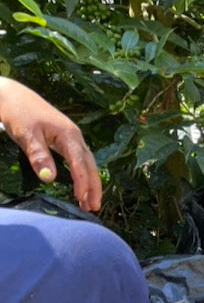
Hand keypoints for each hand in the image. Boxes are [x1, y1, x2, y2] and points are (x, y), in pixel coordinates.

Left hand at [0, 77, 101, 211]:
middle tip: (94, 208)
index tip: (81, 199)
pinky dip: (82, 174)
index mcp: (69, 135)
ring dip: (90, 183)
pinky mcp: (64, 139)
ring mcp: (71, 137)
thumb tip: (49, 179)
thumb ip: (39, 156)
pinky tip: (80, 184)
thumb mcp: (26, 135)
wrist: (11, 95)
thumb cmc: (18, 113)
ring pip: (87, 163)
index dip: (82, 182)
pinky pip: (79, 160)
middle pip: (90, 165)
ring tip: (89, 203)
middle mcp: (75, 137)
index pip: (80, 163)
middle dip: (93, 186)